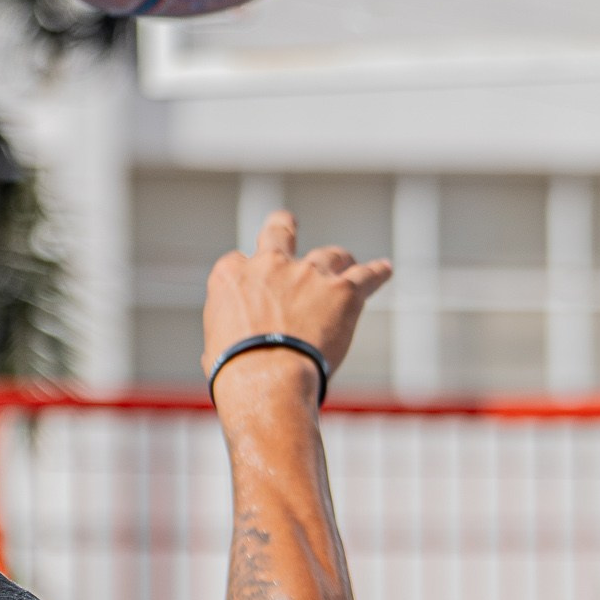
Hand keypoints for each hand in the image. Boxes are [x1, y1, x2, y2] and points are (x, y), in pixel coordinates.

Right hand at [203, 213, 391, 399]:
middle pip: (279, 232)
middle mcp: (271, 265)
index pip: (238, 262)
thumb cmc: (236, 372)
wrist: (268, 378)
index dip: (249, 277)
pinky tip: (385, 270)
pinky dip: (377, 273)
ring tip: (347, 263)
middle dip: (284, 225)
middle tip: (287, 221)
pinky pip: (366, 275)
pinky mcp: (343, 291)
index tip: (253, 293)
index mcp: (232, 275)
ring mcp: (309, 274)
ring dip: (339, 260)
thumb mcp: (214, 345)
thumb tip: (236, 341)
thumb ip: (230, 331)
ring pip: (330, 255)